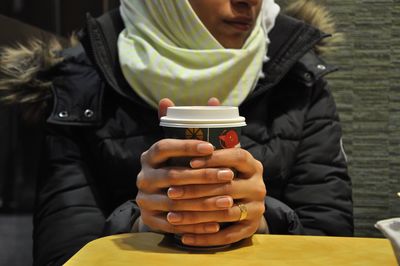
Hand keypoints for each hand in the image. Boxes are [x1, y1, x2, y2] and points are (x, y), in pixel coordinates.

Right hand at [136, 97, 230, 234]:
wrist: (158, 199)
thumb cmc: (177, 167)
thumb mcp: (181, 148)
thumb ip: (188, 127)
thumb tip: (206, 100)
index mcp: (149, 156)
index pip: (164, 147)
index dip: (186, 147)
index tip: (210, 147)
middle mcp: (142, 176)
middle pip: (172, 176)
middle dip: (203, 176)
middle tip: (229, 175)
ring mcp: (143, 199)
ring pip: (175, 202)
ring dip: (204, 202)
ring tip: (228, 200)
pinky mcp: (149, 219)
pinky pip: (174, 224)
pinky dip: (196, 225)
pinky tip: (217, 223)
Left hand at [166, 148, 265, 245]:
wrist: (245, 204)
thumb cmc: (224, 178)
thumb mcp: (224, 164)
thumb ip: (211, 158)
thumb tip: (183, 149)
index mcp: (253, 166)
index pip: (237, 157)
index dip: (215, 159)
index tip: (190, 162)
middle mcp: (258, 187)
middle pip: (227, 187)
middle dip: (195, 190)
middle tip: (170, 191)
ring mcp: (257, 209)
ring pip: (225, 213)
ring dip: (195, 216)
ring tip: (172, 215)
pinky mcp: (251, 228)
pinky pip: (227, 236)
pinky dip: (204, 238)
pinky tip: (184, 237)